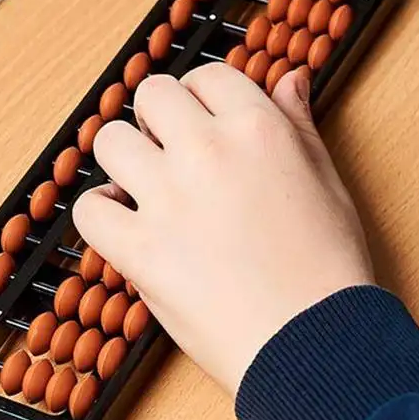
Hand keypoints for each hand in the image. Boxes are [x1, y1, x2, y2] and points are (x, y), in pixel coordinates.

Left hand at [73, 63, 374, 395]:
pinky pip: (89, 210)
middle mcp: (208, 152)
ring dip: (123, 159)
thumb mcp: (327, 181)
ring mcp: (169, 200)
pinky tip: (124, 225)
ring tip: (143, 186)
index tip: (201, 120)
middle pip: (152, 94)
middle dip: (157, 117)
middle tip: (169, 149)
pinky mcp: (141, 250)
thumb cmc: (329, 269)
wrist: (316, 343)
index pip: (208, 76)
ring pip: (111, 141)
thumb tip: (289, 80)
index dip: (201, 96)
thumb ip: (298, 124)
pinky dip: (100, 215)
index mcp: (258, 129)